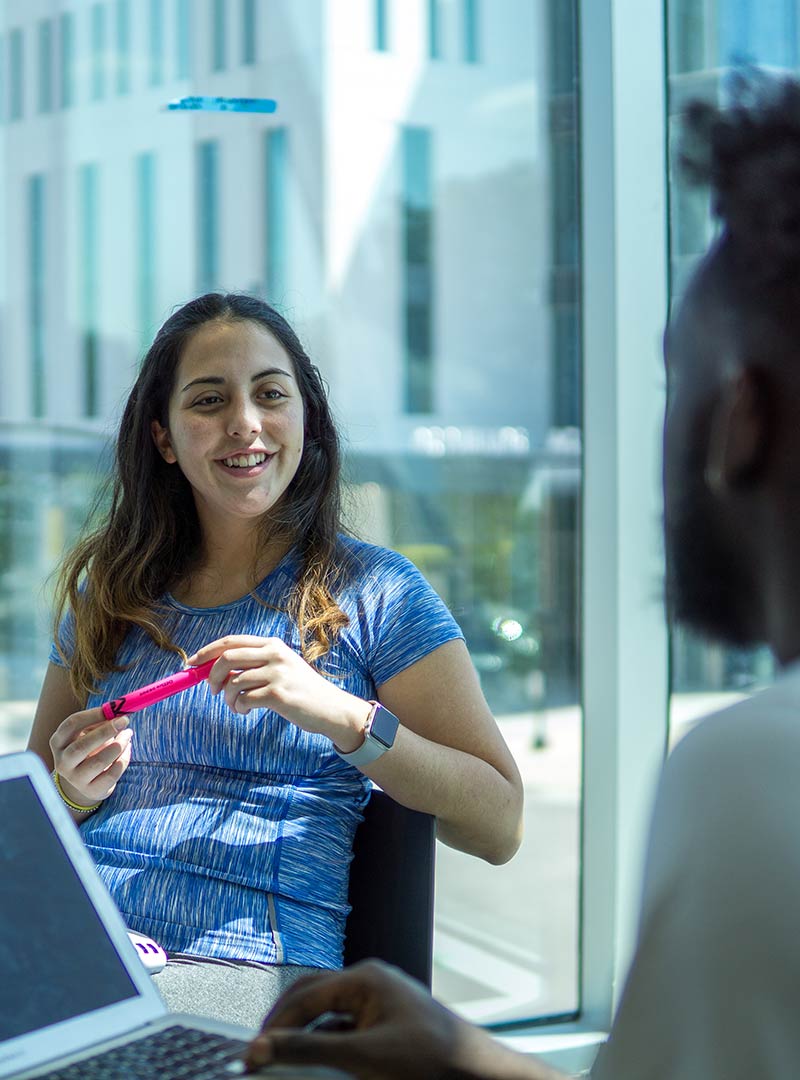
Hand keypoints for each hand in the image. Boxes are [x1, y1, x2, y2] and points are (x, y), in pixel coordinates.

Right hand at [49, 707, 132, 806]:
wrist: (88, 781)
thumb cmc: (90, 750)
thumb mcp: (89, 734)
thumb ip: (101, 722)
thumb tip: (119, 710)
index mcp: (58, 743)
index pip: (70, 725)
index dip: (93, 715)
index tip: (113, 708)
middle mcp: (63, 762)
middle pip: (80, 746)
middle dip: (105, 732)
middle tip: (124, 721)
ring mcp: (76, 779)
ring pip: (98, 762)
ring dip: (118, 745)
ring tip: (128, 734)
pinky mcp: (92, 790)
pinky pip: (112, 774)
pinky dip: (124, 759)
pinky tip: (127, 750)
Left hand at [187, 636, 369, 748]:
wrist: (331, 709)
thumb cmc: (300, 690)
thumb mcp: (280, 668)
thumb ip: (253, 664)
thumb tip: (214, 669)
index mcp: (272, 644)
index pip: (231, 641)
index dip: (207, 652)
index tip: (191, 664)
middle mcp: (274, 654)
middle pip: (227, 657)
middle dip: (211, 674)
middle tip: (212, 690)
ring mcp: (277, 673)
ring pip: (233, 682)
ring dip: (227, 698)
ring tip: (236, 706)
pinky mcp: (278, 694)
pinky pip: (243, 699)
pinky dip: (238, 707)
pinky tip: (246, 710)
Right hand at [243, 960, 483, 1079]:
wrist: (474, 1072)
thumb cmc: (427, 1059)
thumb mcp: (360, 1057)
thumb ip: (308, 1050)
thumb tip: (263, 1046)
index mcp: (364, 977)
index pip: (304, 995)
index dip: (275, 1025)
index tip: (252, 1053)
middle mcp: (371, 982)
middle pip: (313, 997)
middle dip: (286, 1025)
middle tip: (261, 1054)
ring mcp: (381, 1001)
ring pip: (329, 1014)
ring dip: (306, 1035)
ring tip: (285, 1059)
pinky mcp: (388, 1023)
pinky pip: (347, 1029)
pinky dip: (328, 1044)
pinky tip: (321, 1064)